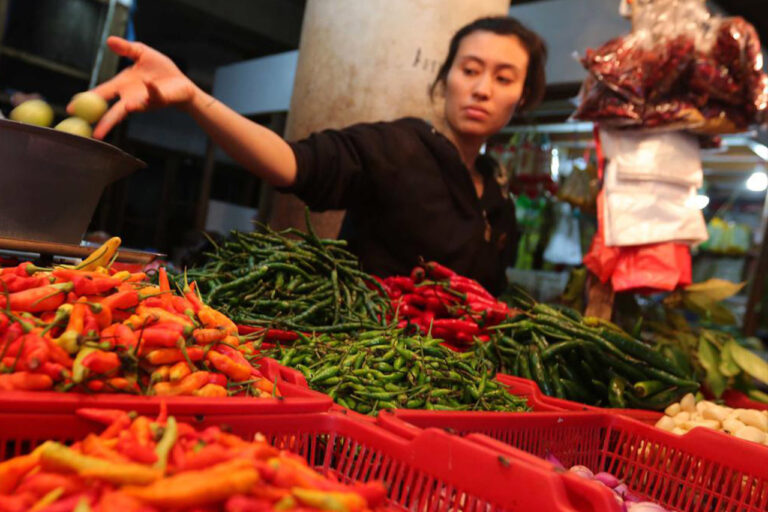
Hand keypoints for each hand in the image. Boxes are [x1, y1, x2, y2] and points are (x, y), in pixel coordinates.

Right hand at [70, 36, 197, 138]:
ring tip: (111, 120)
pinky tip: (147, 85)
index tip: (71, 109)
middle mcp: (130, 97)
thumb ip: (126, 49)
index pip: (101, 94)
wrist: (182, 82)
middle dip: (102, 121)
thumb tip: (109, 40)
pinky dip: (150, 91)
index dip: (86, 100)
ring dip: (122, 113)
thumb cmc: (161, 70)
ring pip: (131, 109)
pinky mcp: (160, 99)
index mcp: (122, 86)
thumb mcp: (141, 53)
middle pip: (113, 111)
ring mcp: (145, 101)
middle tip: (90, 131)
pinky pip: (153, 96)